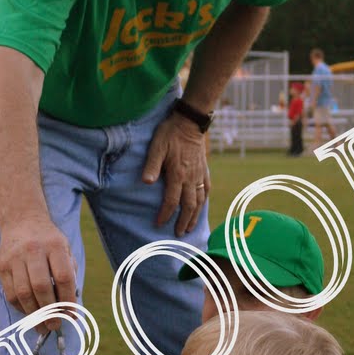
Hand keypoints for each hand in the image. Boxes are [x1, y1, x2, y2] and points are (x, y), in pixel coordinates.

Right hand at [0, 214, 76, 315]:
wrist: (21, 221)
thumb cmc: (49, 242)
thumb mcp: (65, 249)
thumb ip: (69, 273)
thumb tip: (70, 306)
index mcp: (55, 245)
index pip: (63, 277)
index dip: (68, 299)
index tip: (72, 315)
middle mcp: (33, 250)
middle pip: (41, 287)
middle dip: (49, 311)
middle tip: (55, 325)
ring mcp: (15, 258)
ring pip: (23, 293)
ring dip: (34, 314)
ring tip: (42, 325)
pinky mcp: (2, 266)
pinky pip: (11, 293)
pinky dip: (21, 307)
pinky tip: (30, 313)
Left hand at [142, 115, 210, 235]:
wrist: (190, 121)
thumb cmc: (170, 133)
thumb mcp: (156, 147)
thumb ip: (152, 166)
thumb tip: (147, 182)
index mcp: (178, 174)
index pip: (172, 201)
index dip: (165, 214)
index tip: (159, 224)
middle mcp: (190, 178)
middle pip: (189, 206)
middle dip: (183, 221)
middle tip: (178, 233)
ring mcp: (199, 174)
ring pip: (200, 200)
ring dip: (195, 215)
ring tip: (190, 227)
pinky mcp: (204, 169)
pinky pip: (206, 189)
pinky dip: (204, 201)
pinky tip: (201, 206)